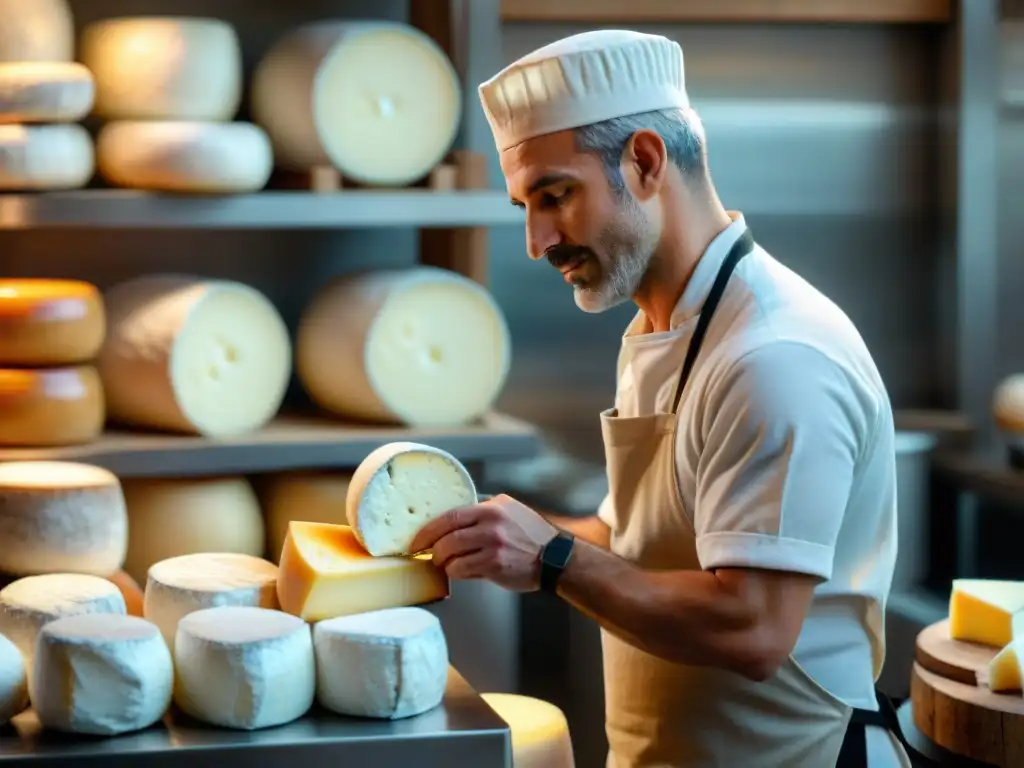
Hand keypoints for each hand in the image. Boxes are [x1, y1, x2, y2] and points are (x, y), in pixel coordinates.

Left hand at [409, 494, 557, 591]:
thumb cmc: (531, 535)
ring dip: (444, 563)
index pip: (450, 516)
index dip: (428, 530)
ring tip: (446, 564)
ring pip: (451, 555)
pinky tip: (462, 571)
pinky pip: (462, 570)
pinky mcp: (495, 565)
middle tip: (429, 555)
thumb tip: (453, 517)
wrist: (555, 557)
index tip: (417, 539)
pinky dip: (456, 572)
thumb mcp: (509, 510)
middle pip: (446, 537)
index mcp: (491, 508)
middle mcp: (491, 524)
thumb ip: (483, 510)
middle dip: (432, 549)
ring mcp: (493, 545)